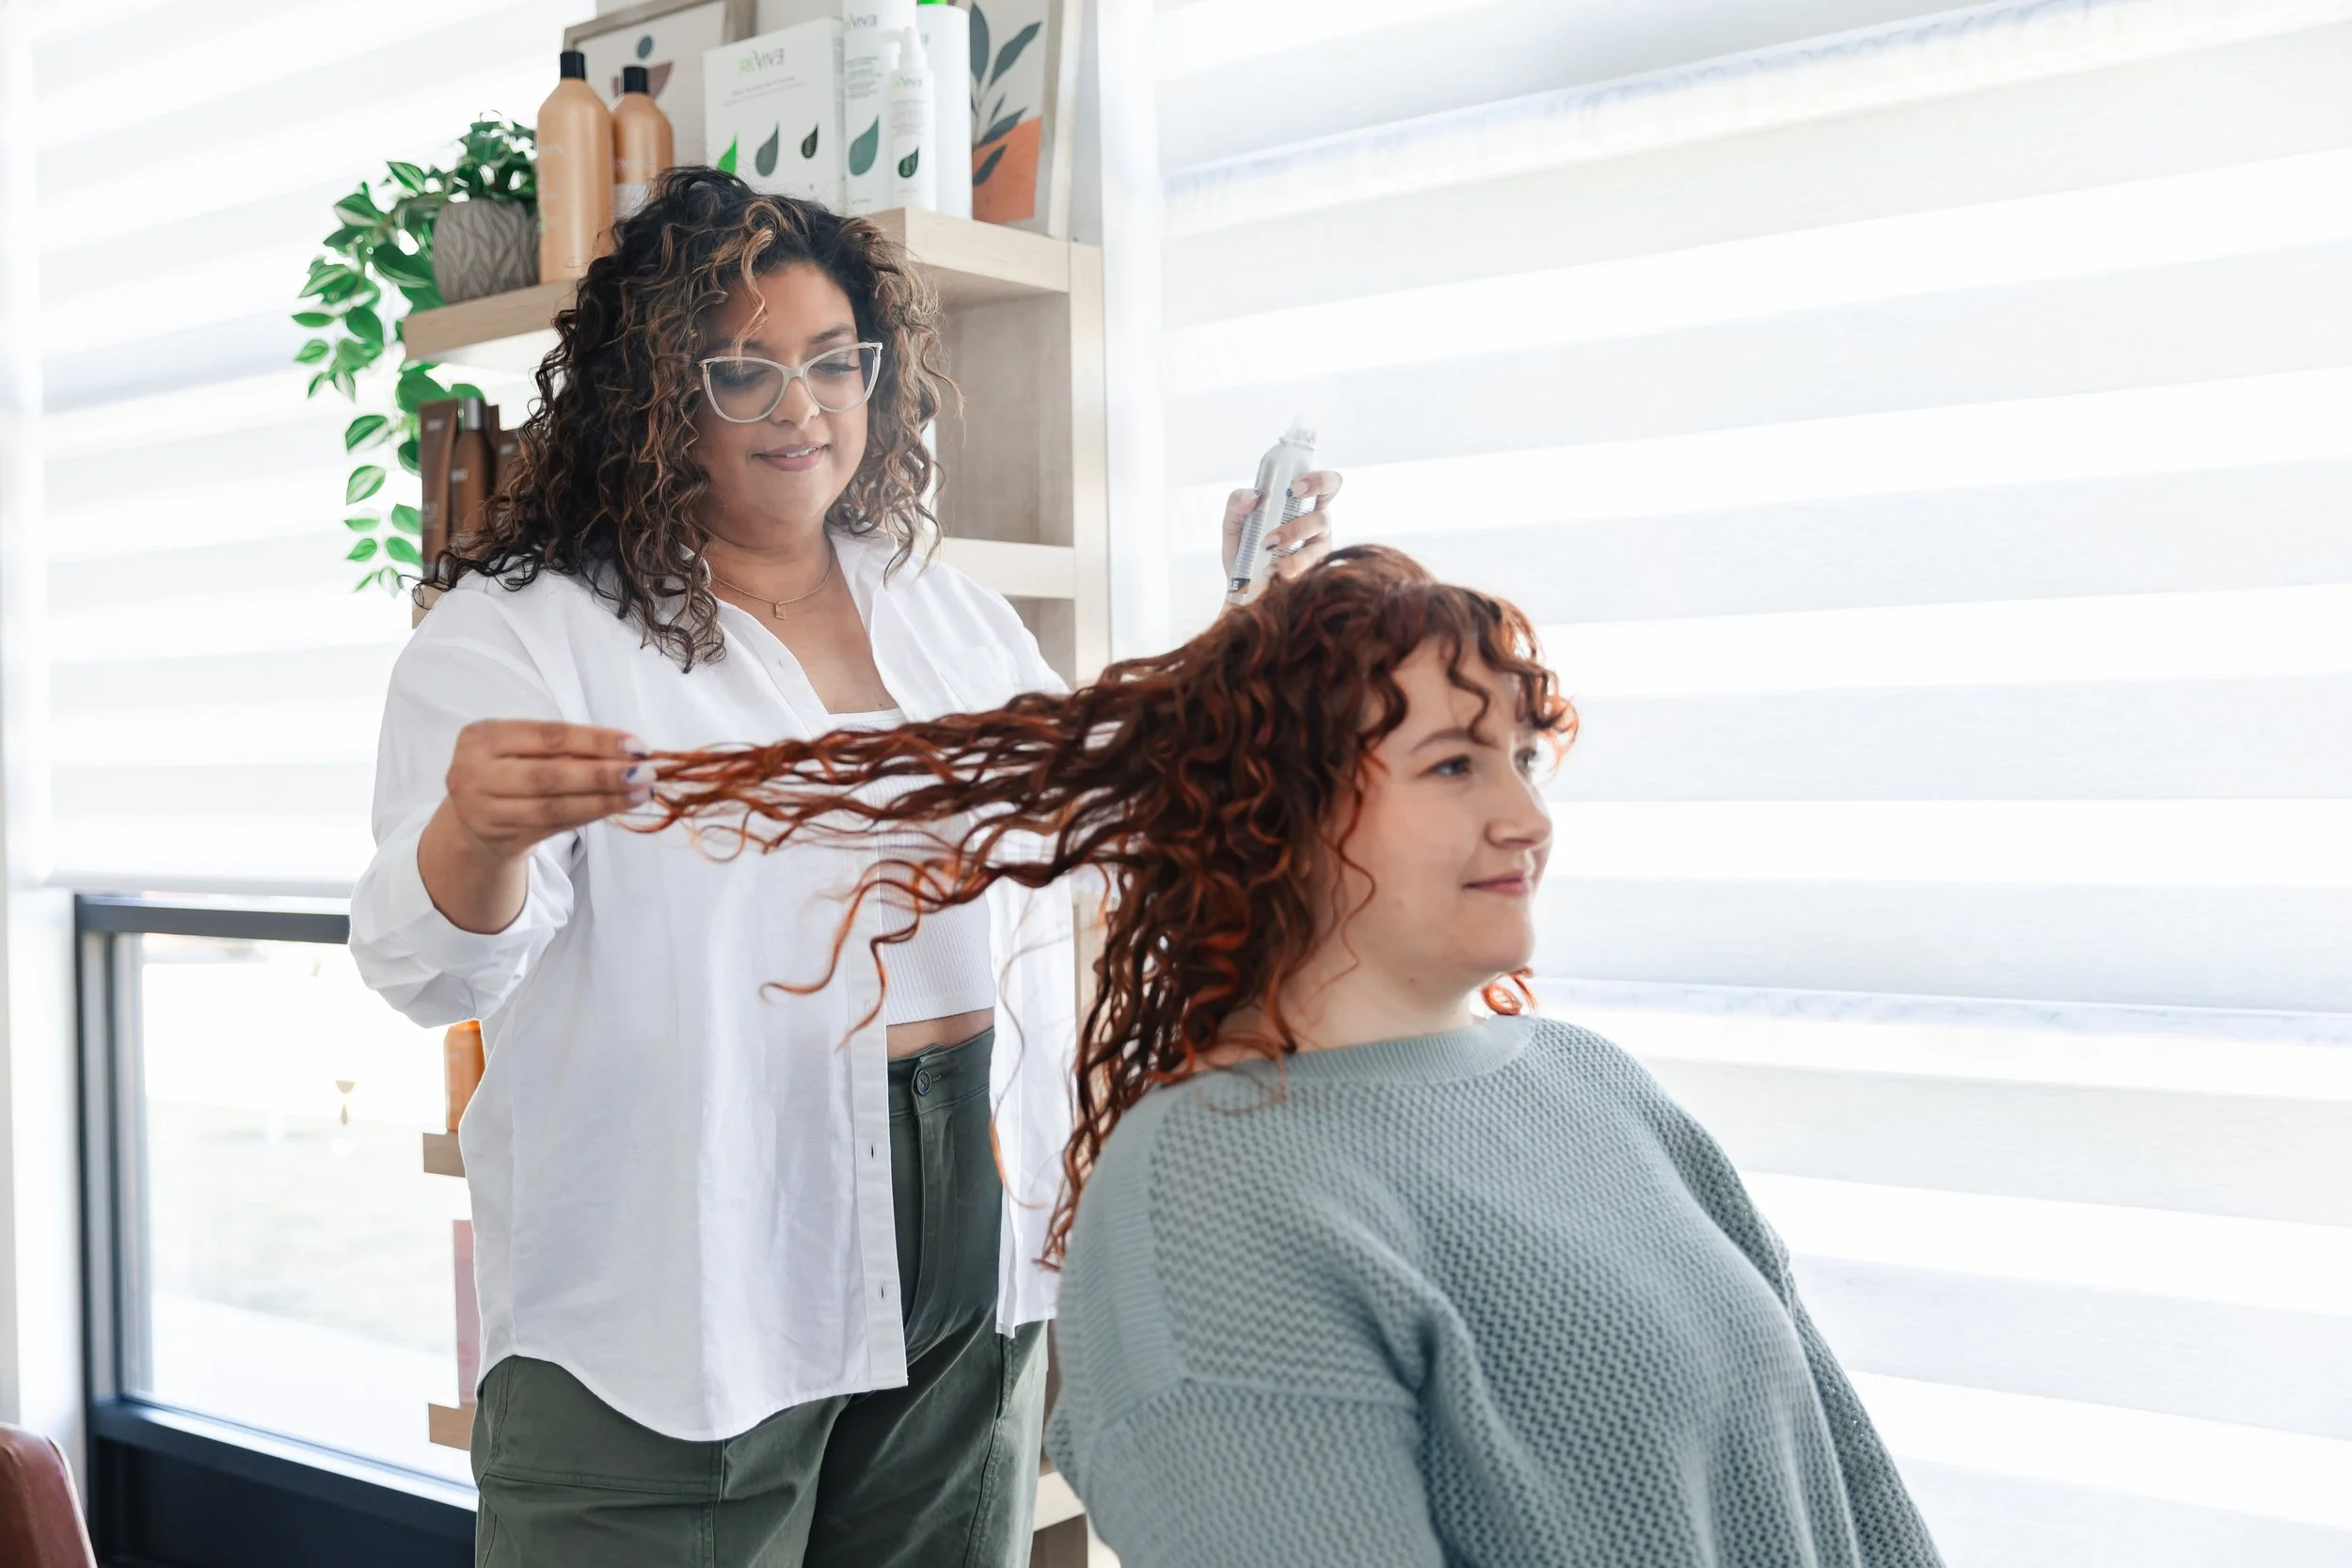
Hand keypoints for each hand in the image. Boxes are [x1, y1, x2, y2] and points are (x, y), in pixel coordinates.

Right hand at [418, 721, 649, 933]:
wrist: (472, 816)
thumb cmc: (509, 768)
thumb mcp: (524, 747)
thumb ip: (566, 747)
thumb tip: (628, 753)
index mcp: (483, 737)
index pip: (548, 736)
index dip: (595, 742)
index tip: (637, 746)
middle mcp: (474, 773)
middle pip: (550, 775)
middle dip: (603, 774)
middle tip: (646, 773)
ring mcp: (483, 810)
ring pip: (554, 807)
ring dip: (604, 801)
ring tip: (641, 793)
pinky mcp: (500, 838)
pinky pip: (554, 826)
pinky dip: (589, 816)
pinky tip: (616, 808)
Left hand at [1221, 469, 1340, 601]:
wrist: (1242, 587)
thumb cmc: (1244, 548)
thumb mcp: (1234, 524)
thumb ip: (1236, 505)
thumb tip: (1253, 496)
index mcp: (1304, 505)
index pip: (1327, 485)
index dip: (1319, 481)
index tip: (1293, 488)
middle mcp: (1317, 525)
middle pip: (1323, 517)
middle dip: (1299, 525)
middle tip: (1273, 537)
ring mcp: (1318, 550)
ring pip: (1316, 546)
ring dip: (1291, 549)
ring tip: (1268, 551)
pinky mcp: (1316, 572)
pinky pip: (1311, 569)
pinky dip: (1291, 567)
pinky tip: (1275, 571)